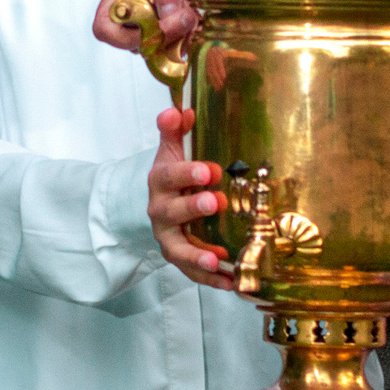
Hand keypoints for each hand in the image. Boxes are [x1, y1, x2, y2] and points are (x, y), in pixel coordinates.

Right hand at [95, 0, 215, 50]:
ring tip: (193, 16)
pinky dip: (187, 43)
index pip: (104, 27)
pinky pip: (171, 53)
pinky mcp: (165, 37)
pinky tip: (196, 24)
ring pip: (153, 50)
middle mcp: (129, 12)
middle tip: (185, 20)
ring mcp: (147, 27)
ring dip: (177, 39)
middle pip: (130, 44)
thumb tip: (166, 15)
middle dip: (160, 38)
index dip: (125, 37)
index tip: (155, 29)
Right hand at [146, 107, 234, 290]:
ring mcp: (169, 237)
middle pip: (172, 212)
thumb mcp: (172, 150)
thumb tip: (181, 109)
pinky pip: (192, 271)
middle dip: (192, 207)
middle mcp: (160, 211)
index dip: (186, 173)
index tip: (209, 170)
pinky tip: (230, 280)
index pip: (168, 176)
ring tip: (218, 259)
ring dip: (197, 254)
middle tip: (215, 202)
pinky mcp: (180, 258)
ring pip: (178, 249)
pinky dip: (209, 278)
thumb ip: (175, 130)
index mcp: (160, 182)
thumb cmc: (173, 176)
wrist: (159, 205)